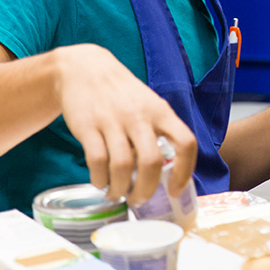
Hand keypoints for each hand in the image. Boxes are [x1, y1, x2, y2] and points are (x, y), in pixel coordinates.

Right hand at [54, 44, 196, 205]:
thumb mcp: (149, 104)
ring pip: (122, 166)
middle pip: (151, 162)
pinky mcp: (88, 125)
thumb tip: (168, 172)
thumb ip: (159, 132)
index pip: (185, 142)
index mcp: (160, 111)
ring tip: (117, 194)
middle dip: (146, 190)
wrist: (84, 68)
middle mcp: (139, 115)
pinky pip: (96, 161)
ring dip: (119, 189)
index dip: (185, 171)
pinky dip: (99, 179)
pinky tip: (101, 181)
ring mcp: (113, 120)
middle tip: (139, 201)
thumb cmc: (122, 93)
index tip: (175, 191)